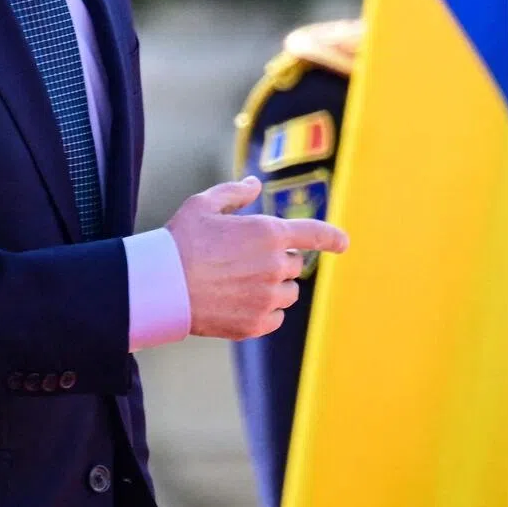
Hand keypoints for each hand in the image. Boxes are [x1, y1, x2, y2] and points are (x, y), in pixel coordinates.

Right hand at [165, 176, 348, 339]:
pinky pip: (275, 316)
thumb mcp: (203, 204)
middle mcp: (276, 265)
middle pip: (295, 263)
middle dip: (278, 259)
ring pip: (288, 292)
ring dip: (273, 285)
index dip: (332, 237)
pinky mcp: (258, 322)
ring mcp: (269, 297)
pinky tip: (237, 301)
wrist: (163, 285)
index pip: (314, 234)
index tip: (343, 243)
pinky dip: (264, 309)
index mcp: (267, 232)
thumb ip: (234, 193)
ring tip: (238, 281)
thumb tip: (254, 184)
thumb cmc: (181, 240)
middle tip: (244, 258)